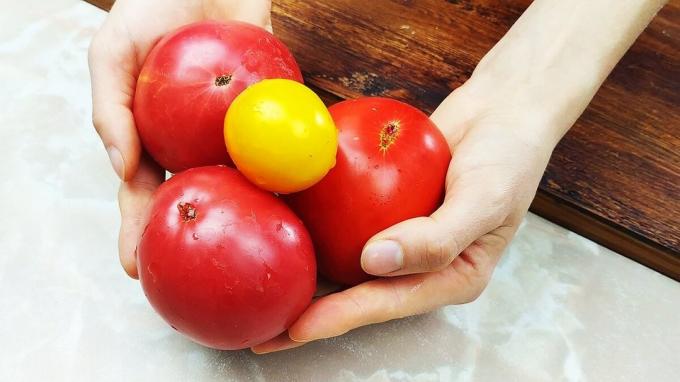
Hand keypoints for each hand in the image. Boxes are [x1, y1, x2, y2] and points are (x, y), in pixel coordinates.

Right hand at [88, 0, 271, 277]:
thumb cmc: (153, 10)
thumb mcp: (113, 52)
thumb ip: (111, 107)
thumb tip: (119, 166)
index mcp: (155, 140)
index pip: (143, 194)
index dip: (138, 231)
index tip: (137, 268)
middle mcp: (197, 145)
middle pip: (197, 201)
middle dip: (193, 240)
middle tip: (195, 280)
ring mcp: (236, 135)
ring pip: (242, 185)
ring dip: (246, 220)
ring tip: (249, 257)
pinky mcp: (270, 115)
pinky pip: (279, 147)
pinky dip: (286, 174)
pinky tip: (294, 204)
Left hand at [251, 80, 556, 353]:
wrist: (503, 109)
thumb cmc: (509, 158)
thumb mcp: (485, 200)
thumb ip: (436, 238)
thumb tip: (374, 262)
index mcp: (450, 276)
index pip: (389, 302)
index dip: (342, 317)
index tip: (297, 328)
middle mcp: (419, 263)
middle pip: (359, 292)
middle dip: (313, 311)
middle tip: (263, 326)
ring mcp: (398, 234)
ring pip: (346, 259)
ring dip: (307, 271)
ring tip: (261, 285)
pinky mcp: (383, 206)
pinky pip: (347, 218)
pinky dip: (317, 222)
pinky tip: (282, 223)